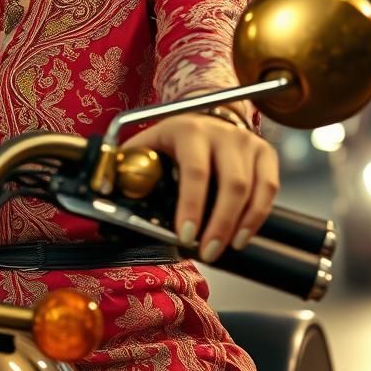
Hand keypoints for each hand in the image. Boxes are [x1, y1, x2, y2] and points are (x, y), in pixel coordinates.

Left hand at [119, 113, 279, 262]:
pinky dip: (258, 217)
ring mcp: (247, 142)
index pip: (194, 171)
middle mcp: (222, 133)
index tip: (186, 236)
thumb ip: (127, 167)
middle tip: (207, 252)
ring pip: (255, 190)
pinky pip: (269, 190)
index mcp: (188, 130)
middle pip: (232, 184)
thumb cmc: (170, 141)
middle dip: (219, 225)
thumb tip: (100, 191)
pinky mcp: (265, 153)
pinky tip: (242, 235)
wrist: (204, 117)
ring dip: (241, 226)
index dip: (191, 206)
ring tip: (224, 248)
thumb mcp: (147, 146)